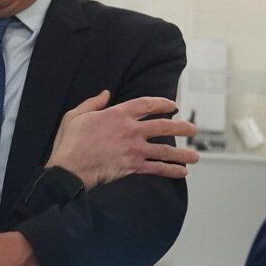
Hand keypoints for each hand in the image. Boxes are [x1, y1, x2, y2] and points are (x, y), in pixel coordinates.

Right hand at [46, 90, 199, 187]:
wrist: (69, 169)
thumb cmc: (70, 142)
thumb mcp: (75, 115)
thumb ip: (93, 103)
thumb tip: (106, 93)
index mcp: (117, 114)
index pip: (147, 104)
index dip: (162, 103)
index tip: (173, 105)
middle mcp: (130, 130)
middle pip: (163, 126)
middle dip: (181, 127)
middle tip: (193, 129)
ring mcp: (134, 149)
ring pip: (164, 150)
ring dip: (182, 153)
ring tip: (195, 156)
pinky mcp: (133, 167)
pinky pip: (157, 168)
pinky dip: (171, 170)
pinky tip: (182, 172)